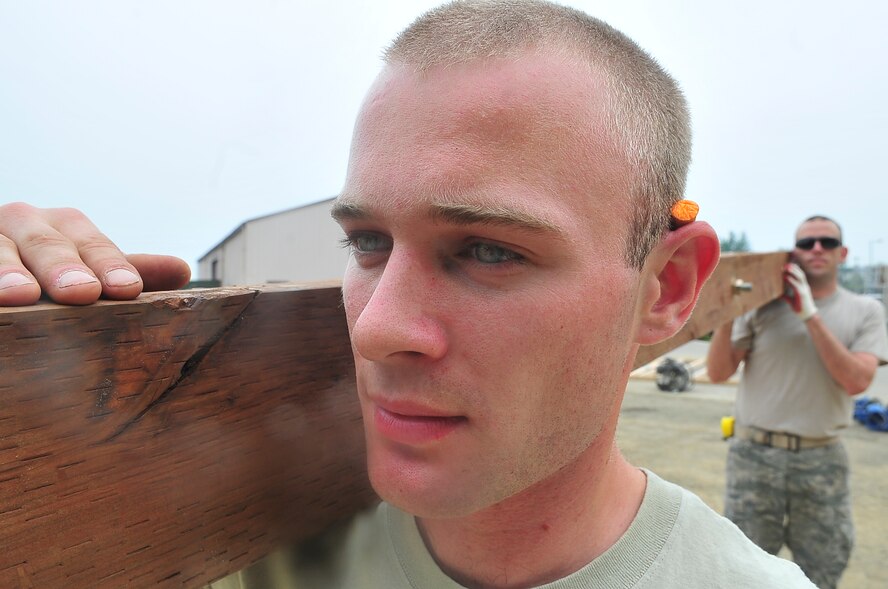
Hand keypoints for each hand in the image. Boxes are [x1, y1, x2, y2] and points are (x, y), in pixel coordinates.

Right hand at [0, 202, 190, 305]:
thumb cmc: (48, 271)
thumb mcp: (88, 269)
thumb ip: (128, 271)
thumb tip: (182, 270)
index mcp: (64, 227)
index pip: (92, 246)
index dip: (109, 266)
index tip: (127, 289)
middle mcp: (23, 223)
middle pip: (45, 245)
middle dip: (62, 268)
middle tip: (80, 293)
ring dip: (8, 272)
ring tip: (21, 296)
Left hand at [781, 263, 815, 319]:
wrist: (808, 315)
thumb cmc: (800, 308)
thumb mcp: (791, 301)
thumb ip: (786, 297)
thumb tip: (779, 295)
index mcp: (803, 287)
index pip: (800, 276)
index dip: (795, 270)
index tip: (788, 265)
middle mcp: (804, 287)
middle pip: (800, 274)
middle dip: (794, 268)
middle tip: (786, 263)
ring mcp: (804, 290)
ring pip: (800, 277)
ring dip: (793, 271)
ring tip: (786, 267)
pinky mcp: (802, 294)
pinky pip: (796, 285)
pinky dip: (791, 280)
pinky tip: (785, 277)